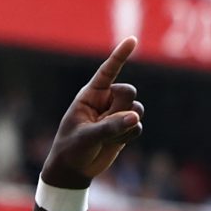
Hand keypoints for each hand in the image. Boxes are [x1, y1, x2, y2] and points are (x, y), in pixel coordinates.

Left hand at [40, 38, 143, 189]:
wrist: (74, 170)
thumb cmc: (72, 149)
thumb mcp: (86, 137)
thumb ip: (110, 127)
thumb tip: (135, 117)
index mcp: (91, 94)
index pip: (108, 71)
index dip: (120, 56)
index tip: (132, 40)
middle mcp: (106, 101)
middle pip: (128, 92)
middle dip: (122, 108)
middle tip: (106, 123)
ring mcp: (117, 114)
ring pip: (137, 109)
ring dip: (125, 124)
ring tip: (107, 137)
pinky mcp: (125, 128)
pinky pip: (138, 126)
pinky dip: (128, 136)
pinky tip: (113, 144)